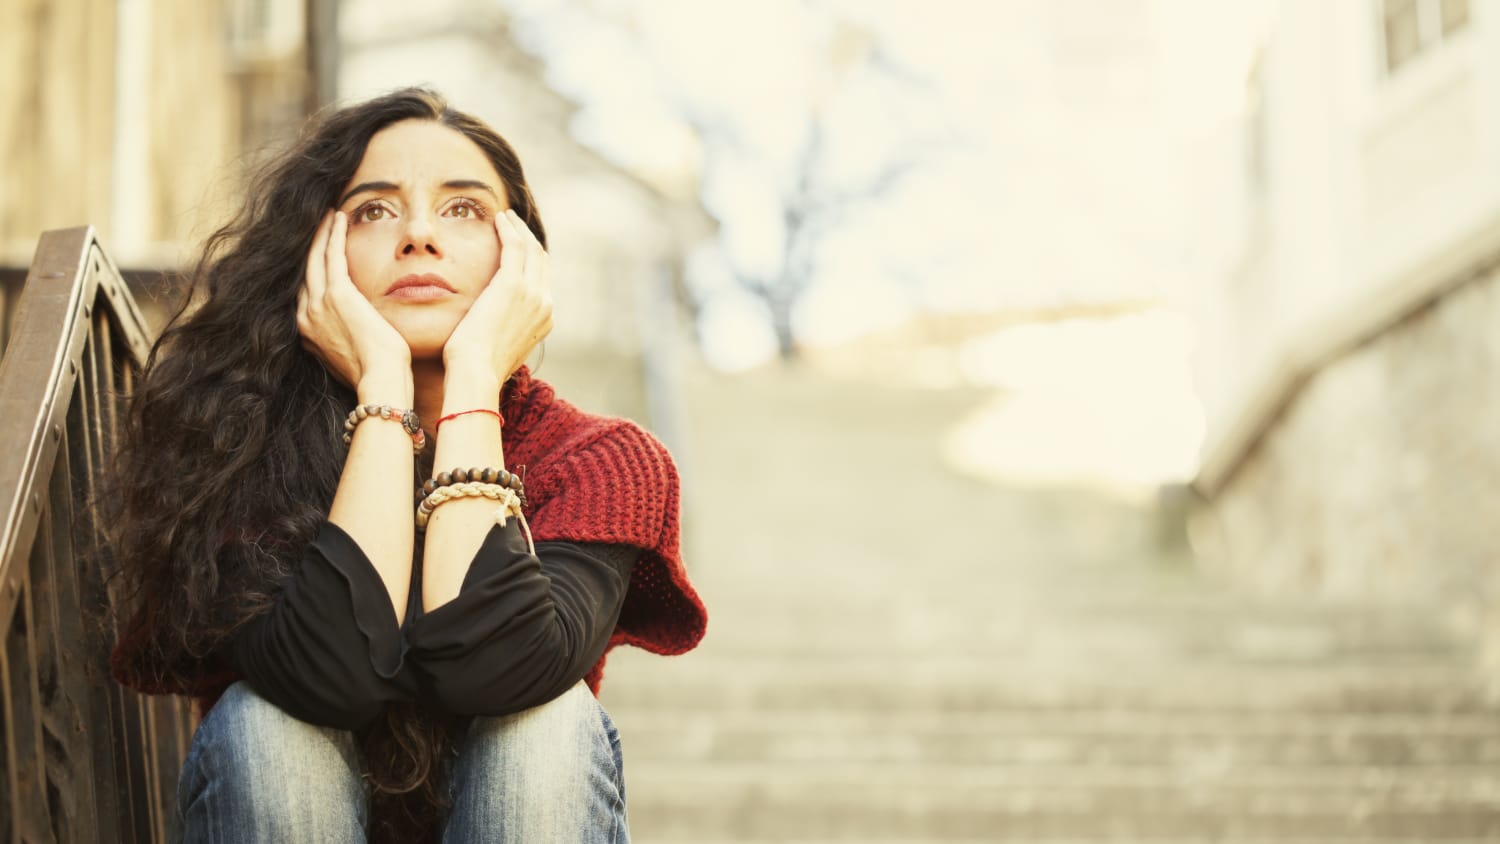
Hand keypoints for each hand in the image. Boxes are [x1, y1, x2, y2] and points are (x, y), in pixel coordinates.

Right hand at [297, 211, 410, 388]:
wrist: (380, 379)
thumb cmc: (375, 372)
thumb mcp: (349, 353)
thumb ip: (343, 337)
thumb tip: (353, 329)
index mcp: (307, 331)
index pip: (305, 290)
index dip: (311, 267)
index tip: (318, 250)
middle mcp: (306, 316)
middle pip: (304, 270)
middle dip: (312, 245)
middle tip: (319, 224)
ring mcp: (318, 304)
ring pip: (315, 258)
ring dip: (321, 233)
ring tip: (328, 215)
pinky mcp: (337, 294)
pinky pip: (332, 255)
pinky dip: (334, 234)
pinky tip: (339, 217)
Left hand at [442, 208, 552, 382]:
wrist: (475, 373)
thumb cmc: (477, 368)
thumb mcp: (497, 349)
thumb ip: (502, 333)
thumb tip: (491, 331)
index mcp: (543, 321)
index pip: (542, 281)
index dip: (531, 261)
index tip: (516, 248)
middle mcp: (545, 305)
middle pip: (542, 261)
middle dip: (528, 239)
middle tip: (512, 225)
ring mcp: (533, 294)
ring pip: (532, 249)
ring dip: (519, 229)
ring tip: (505, 218)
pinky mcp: (513, 284)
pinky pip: (516, 245)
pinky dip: (509, 229)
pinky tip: (498, 219)